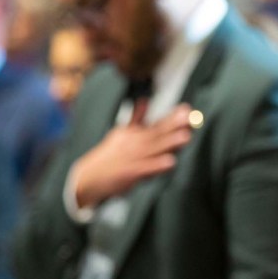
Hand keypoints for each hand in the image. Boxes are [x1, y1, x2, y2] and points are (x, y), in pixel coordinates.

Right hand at [73, 101, 193, 207]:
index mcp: (133, 134)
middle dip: (174, 126)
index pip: (156, 124)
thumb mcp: (121, 133)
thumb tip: (144, 101)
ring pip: (153, 149)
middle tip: (189, 118)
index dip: (172, 117)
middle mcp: (133, 143)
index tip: (186, 110)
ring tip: (186, 137)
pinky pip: (145, 168)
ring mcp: (131, 157)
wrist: (88, 178)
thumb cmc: (109, 156)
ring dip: (169, 143)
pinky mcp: (128, 173)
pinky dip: (157, 165)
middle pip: (157, 134)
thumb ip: (136, 118)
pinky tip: (170, 162)